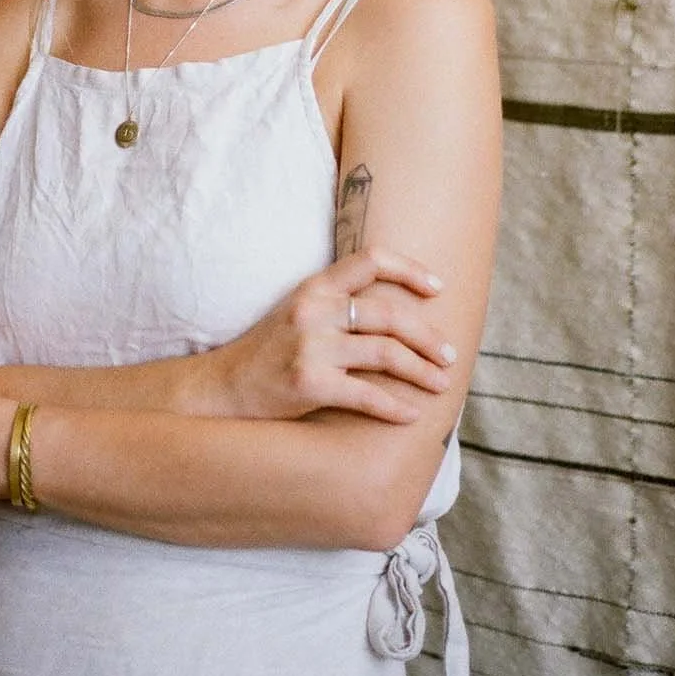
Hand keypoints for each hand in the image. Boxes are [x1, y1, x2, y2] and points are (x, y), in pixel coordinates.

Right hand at [207, 248, 454, 422]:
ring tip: (441, 384)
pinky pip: (367, 394)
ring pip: (386, 353)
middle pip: (389, 313)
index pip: (372, 260)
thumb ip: (336, 304)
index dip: (411, 269)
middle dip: (427, 335)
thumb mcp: (298, 312)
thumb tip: (395, 313)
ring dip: (422, 370)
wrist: (223, 389)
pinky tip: (411, 415)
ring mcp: (311, 346)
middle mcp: (314, 310)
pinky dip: (396, 406)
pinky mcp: (309, 384)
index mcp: (314, 286)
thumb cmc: (268, 353)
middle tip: (450, 355)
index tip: (438, 289)